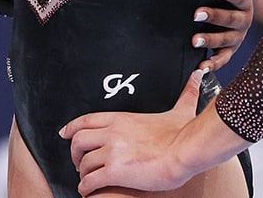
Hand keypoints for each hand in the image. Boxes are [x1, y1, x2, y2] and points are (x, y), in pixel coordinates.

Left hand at [61, 69, 201, 193]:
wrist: (186, 151)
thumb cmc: (184, 134)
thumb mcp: (180, 110)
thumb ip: (186, 93)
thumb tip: (197, 76)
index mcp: (121, 119)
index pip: (86, 120)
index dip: (71, 127)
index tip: (65, 132)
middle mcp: (112, 133)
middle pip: (78, 140)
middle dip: (73, 153)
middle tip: (77, 162)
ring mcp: (112, 152)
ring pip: (83, 162)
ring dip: (82, 173)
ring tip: (85, 179)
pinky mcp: (115, 171)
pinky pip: (91, 180)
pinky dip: (85, 187)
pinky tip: (86, 191)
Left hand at [191, 0, 256, 70]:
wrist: (232, 17)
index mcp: (243, 1)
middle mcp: (243, 20)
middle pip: (231, 20)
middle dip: (214, 16)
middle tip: (196, 14)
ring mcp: (237, 38)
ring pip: (226, 41)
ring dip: (210, 41)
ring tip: (194, 41)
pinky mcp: (229, 52)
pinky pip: (222, 60)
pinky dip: (212, 64)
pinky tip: (200, 67)